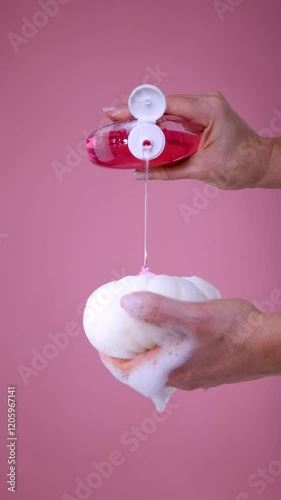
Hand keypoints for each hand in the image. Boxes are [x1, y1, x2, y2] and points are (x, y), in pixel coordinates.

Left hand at [99, 292, 280, 390]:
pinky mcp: (209, 369)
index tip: (101, 346)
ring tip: (145, 328)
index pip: (128, 372)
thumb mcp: (193, 315)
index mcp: (171, 371)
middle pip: (143, 370)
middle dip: (128, 353)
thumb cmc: (237, 333)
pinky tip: (176, 331)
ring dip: (149, 349)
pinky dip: (168, 348)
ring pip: (162, 365)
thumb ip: (159, 310)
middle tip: (122, 333)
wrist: (271, 345)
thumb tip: (127, 304)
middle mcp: (181, 379)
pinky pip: (179, 361)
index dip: (110, 359)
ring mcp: (196, 376)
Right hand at [104, 92, 273, 189]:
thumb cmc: (240, 164)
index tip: (117, 114)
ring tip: (123, 129)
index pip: (166, 105)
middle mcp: (204, 103)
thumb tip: (141, 173)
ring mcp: (202, 108)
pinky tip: (142, 132)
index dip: (138, 109)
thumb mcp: (201, 169)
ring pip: (166, 111)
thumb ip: (169, 170)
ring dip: (145, 120)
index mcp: (208, 109)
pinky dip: (157, 126)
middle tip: (113, 123)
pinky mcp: (199, 117)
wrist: (258, 164)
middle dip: (137, 114)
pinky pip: (173, 118)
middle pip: (162, 105)